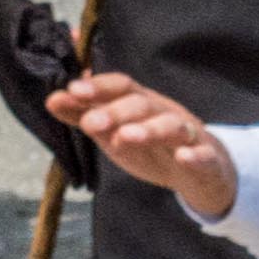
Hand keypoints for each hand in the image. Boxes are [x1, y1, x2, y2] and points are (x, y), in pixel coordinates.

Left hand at [44, 70, 239, 218]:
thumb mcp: (114, 131)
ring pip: (171, 126)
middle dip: (115, 111)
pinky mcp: (207, 159)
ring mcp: (188, 134)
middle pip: (141, 104)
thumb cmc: (151, 146)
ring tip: (125, 138)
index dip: (98, 86)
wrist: (202, 172)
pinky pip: (203, 155)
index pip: (120, 86)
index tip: (73, 90)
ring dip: (149, 130)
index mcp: (141, 102)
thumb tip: (51, 99)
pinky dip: (195, 156)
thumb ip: (84, 115)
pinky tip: (184, 157)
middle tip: (92, 122)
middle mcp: (164, 112)